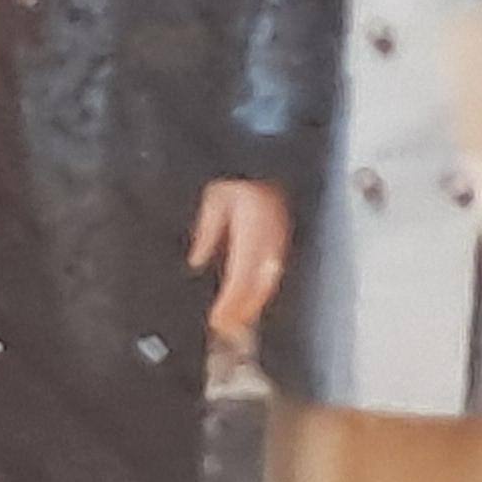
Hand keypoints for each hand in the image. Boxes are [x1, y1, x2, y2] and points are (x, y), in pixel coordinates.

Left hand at [190, 178, 291, 348]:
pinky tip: (252, 296)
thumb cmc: (238, 171)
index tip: (218, 321)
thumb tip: (198, 261)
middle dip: (243, 312)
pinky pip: (273, 270)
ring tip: (239, 321)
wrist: (265, 150)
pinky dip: (261, 288)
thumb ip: (208, 233)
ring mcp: (280, 238)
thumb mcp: (215, 199)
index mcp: (253, 229)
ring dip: (254, 303)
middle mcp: (270, 238)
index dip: (229, 304)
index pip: (241, 277)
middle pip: (259, 287)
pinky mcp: (283, 236)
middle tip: (227, 331)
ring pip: (269, 282)